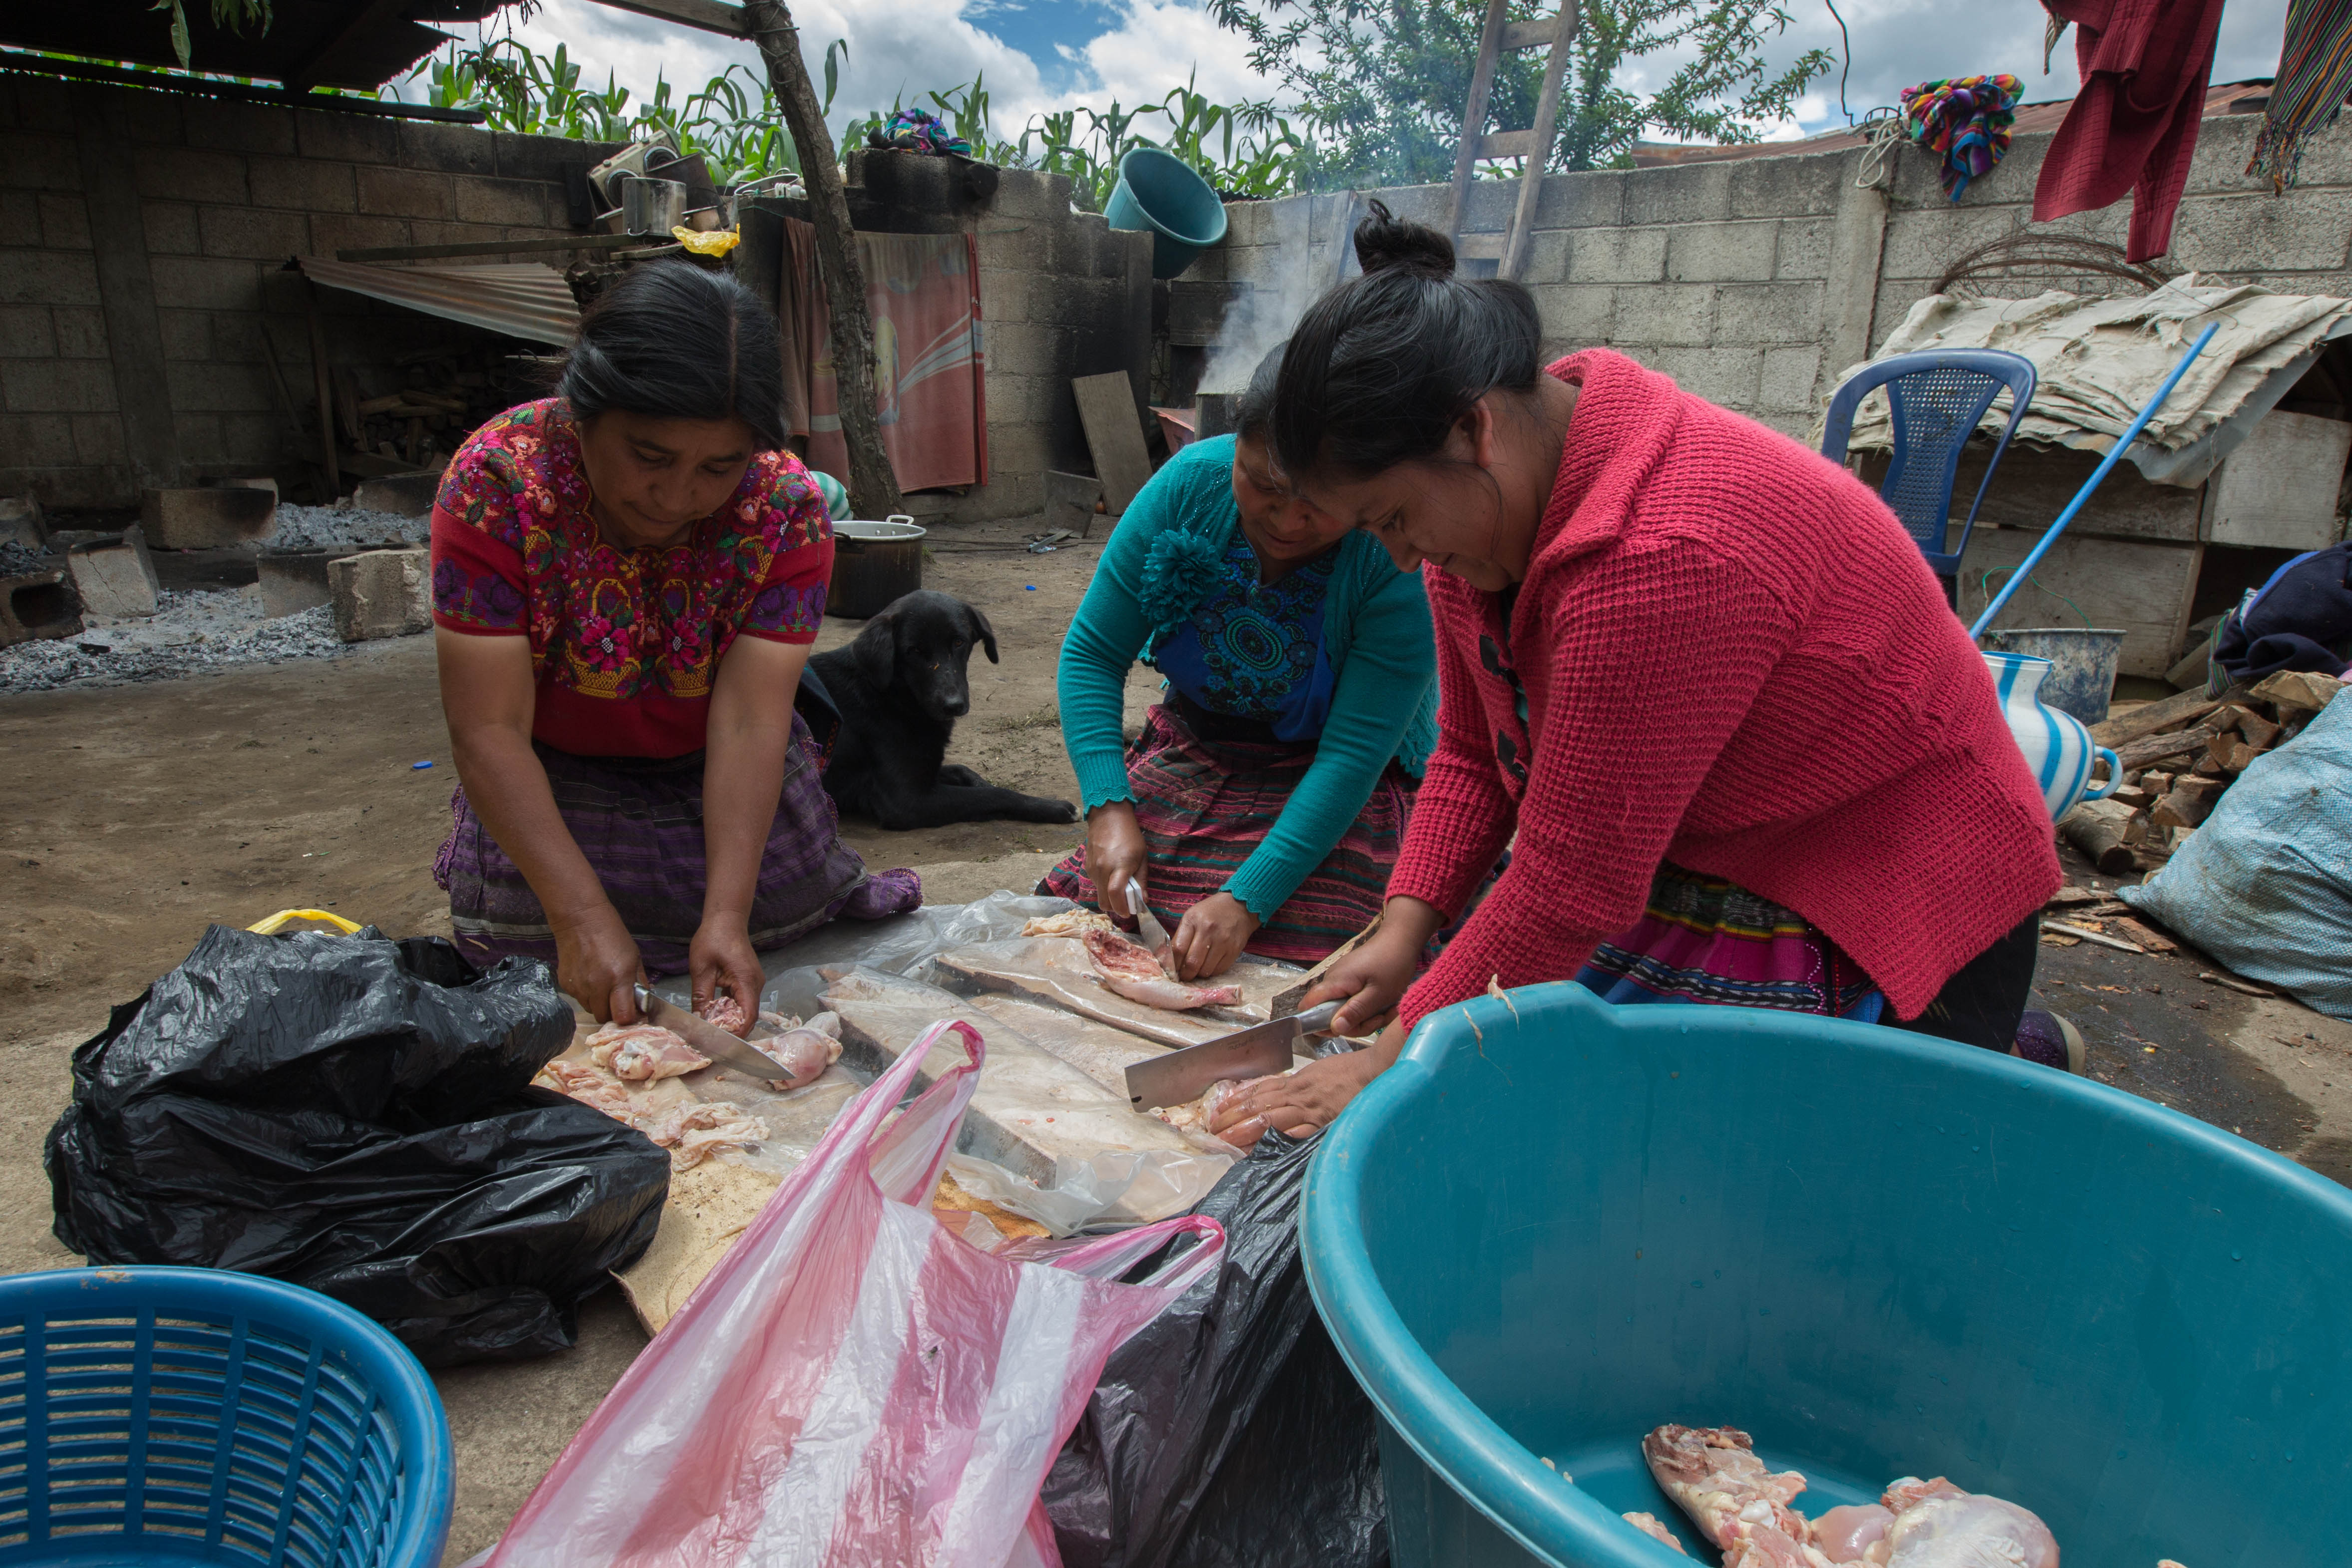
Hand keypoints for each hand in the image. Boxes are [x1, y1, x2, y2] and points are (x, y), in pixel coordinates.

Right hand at [551, 902, 646, 1023]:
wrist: (580, 920)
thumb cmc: (612, 935)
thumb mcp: (634, 956)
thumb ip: (639, 982)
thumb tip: (642, 1004)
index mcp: (618, 978)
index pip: (622, 1016)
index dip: (628, 1018)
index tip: (631, 1013)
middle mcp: (597, 986)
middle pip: (604, 1017)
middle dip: (612, 1012)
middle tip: (616, 999)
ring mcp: (579, 987)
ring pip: (591, 1009)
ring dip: (598, 1004)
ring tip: (602, 985)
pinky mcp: (565, 984)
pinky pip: (579, 999)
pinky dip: (586, 994)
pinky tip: (589, 977)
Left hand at [689, 913, 764, 1031]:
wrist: (726, 919)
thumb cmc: (713, 938)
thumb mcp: (701, 968)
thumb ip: (701, 996)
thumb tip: (698, 1020)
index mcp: (746, 980)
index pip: (747, 1015)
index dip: (737, 1033)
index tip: (721, 1044)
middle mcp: (755, 984)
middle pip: (748, 1016)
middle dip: (732, 1030)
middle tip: (711, 1041)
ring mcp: (753, 982)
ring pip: (745, 1010)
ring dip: (730, 1020)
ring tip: (711, 1030)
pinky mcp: (748, 980)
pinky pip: (742, 1001)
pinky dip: (730, 1010)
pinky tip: (714, 1014)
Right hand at [1084, 802, 1147, 929]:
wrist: (1108, 817)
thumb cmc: (1130, 836)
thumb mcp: (1142, 857)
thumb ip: (1142, 880)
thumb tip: (1144, 900)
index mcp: (1119, 867)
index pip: (1115, 895)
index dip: (1121, 908)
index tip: (1128, 912)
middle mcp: (1103, 870)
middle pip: (1104, 902)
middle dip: (1115, 908)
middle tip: (1125, 903)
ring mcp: (1093, 869)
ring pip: (1099, 894)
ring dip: (1109, 896)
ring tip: (1119, 885)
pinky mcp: (1087, 867)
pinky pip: (1095, 884)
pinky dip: (1103, 886)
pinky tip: (1111, 875)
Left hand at [1168, 892, 1258, 979]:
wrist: (1239, 906)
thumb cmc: (1211, 913)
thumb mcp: (1191, 917)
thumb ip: (1180, 937)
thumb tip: (1171, 961)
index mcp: (1193, 920)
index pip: (1178, 949)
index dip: (1174, 964)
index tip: (1173, 970)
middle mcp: (1208, 930)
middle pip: (1192, 963)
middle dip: (1186, 974)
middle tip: (1184, 975)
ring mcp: (1223, 941)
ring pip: (1205, 970)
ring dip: (1199, 974)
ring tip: (1198, 968)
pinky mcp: (1234, 950)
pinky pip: (1219, 970)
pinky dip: (1212, 971)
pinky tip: (1210, 964)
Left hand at [1208, 1048, 1387, 1145]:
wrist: (1378, 1072)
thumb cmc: (1354, 1073)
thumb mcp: (1321, 1072)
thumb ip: (1301, 1084)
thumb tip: (1282, 1092)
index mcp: (1298, 1081)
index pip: (1260, 1089)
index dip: (1237, 1099)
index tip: (1220, 1109)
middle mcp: (1299, 1094)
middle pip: (1257, 1104)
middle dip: (1232, 1116)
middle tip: (1212, 1127)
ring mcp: (1309, 1109)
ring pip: (1268, 1118)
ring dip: (1243, 1129)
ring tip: (1224, 1139)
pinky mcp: (1322, 1123)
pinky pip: (1292, 1133)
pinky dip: (1272, 1140)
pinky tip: (1257, 1149)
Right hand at [1302, 901, 1442, 1036]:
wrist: (1401, 939)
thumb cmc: (1393, 964)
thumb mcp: (1378, 994)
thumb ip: (1356, 1012)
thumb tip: (1334, 1028)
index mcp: (1335, 982)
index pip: (1308, 1005)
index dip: (1316, 1022)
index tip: (1344, 1029)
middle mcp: (1333, 980)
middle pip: (1330, 1013)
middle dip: (1355, 1023)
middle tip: (1380, 1018)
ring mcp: (1342, 979)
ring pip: (1344, 1009)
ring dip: (1366, 1016)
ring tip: (1387, 1009)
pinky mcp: (1351, 979)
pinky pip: (1352, 1000)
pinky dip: (1368, 1007)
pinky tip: (1384, 1003)